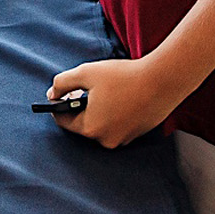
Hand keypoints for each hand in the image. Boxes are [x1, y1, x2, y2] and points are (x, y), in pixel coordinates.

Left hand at [46, 57, 179, 148]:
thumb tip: (52, 93)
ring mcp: (124, 139)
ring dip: (99, 110)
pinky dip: (115, 113)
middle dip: (81, 107)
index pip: (64, 121)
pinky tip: (121, 96)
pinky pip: (117, 125)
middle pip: (83, 124)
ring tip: (106, 90)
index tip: (62, 93)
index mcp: (91, 128)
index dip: (59, 105)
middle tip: (87, 88)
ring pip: (101, 125)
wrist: (162, 81)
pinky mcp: (138, 134)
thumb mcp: (85, 73)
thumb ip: (62, 83)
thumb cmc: (123, 77)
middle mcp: (107, 140)